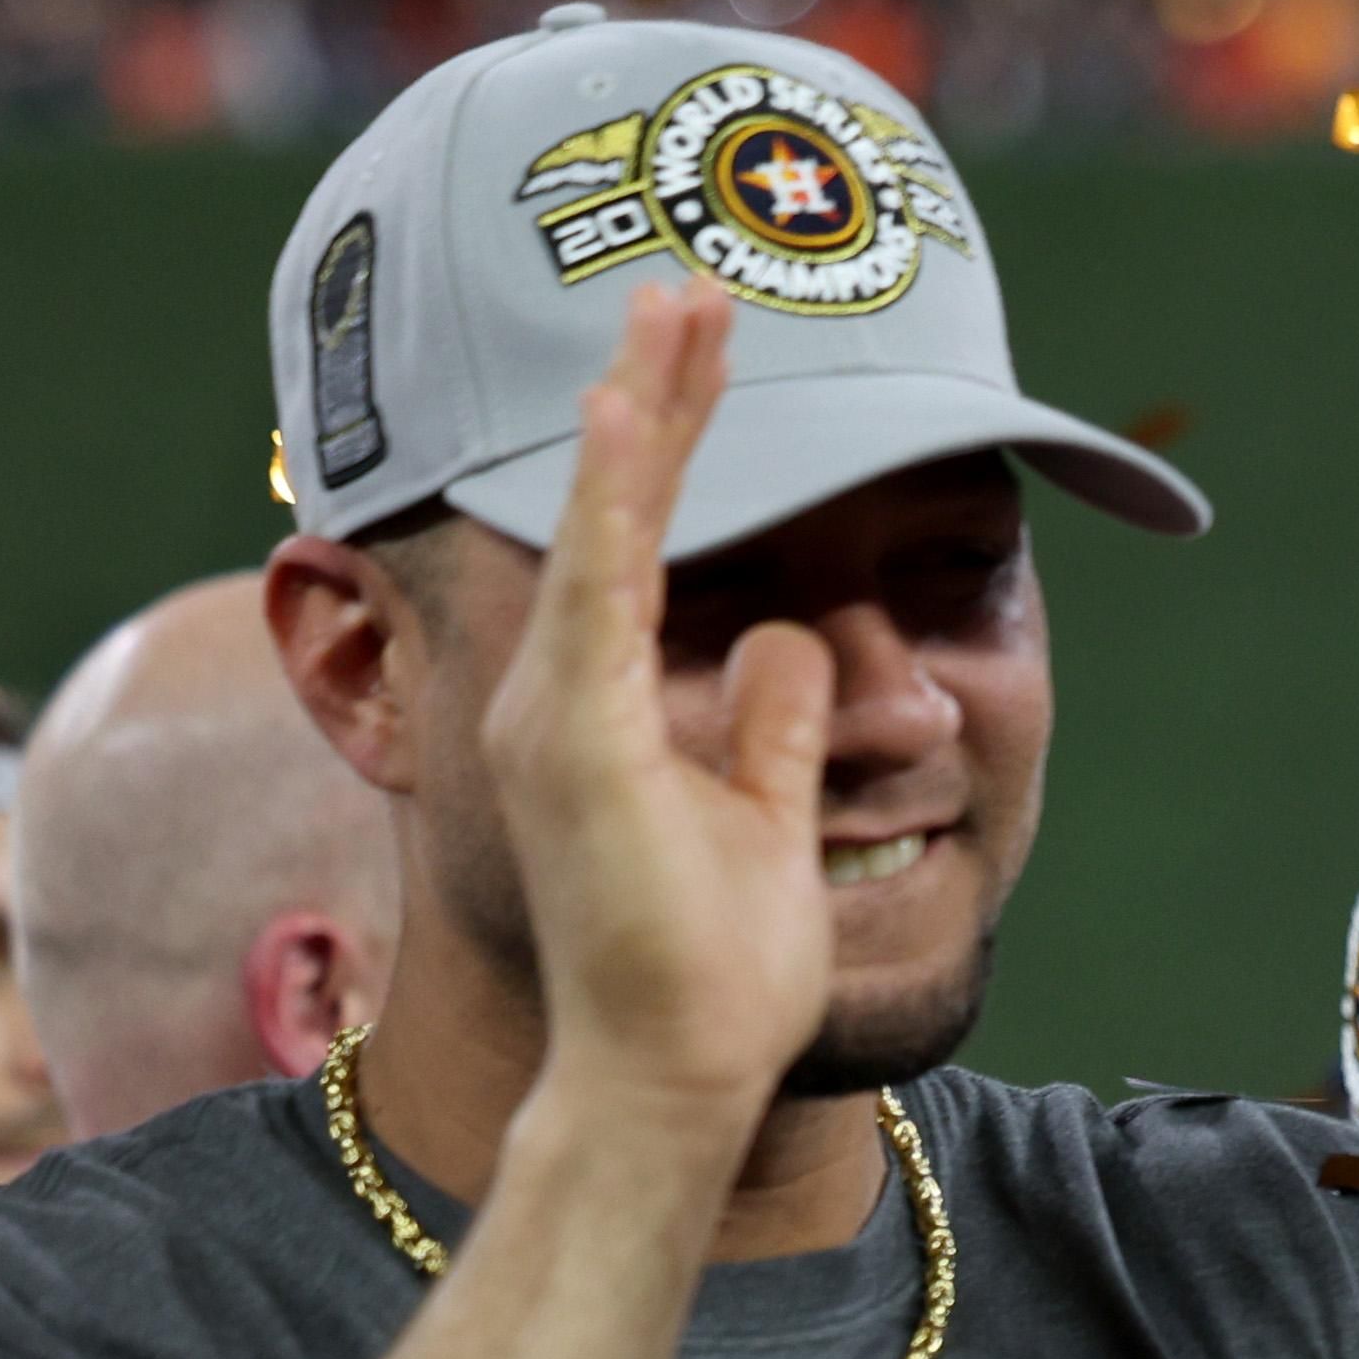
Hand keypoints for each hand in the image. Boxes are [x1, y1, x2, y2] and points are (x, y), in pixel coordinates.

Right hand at [492, 284, 832, 1142]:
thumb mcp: (768, 817)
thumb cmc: (711, 970)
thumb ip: (770, 725)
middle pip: (613, 509)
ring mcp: (559, 711)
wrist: (675, 1072)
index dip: (675, 442)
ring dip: (645, 409)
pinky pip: (596, 589)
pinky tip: (627, 409)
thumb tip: (799, 640)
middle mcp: (560, 695)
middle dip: (659, 393)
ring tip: (680, 304)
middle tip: (695, 286)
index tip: (709, 349)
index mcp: (600, 711)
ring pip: (603, 523)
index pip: (642, 542)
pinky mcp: (579, 736)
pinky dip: (611, 496)